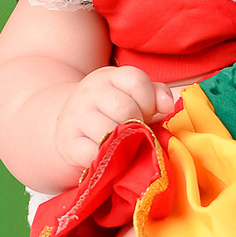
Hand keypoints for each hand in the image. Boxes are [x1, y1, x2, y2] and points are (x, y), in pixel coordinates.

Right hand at [54, 66, 176, 174]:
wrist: (69, 126)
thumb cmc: (111, 112)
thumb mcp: (133, 96)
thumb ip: (156, 95)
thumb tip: (167, 106)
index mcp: (108, 77)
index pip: (136, 80)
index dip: (149, 101)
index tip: (147, 113)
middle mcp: (90, 92)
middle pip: (125, 108)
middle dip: (137, 125)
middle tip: (134, 132)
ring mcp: (76, 117)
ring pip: (109, 131)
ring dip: (122, 143)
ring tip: (123, 145)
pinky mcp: (68, 143)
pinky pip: (93, 153)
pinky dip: (105, 159)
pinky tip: (108, 156)